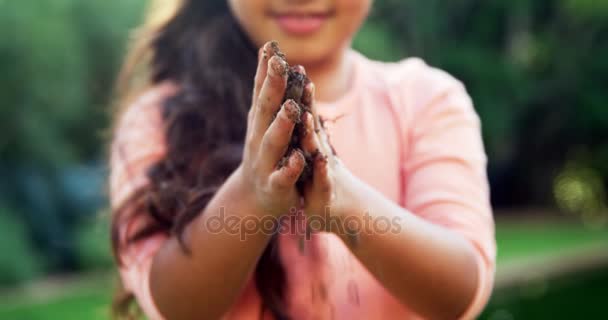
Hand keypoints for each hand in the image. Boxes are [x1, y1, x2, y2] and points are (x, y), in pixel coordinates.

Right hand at [238, 42, 304, 216]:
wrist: (254, 199)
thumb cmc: (266, 154)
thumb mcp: (265, 124)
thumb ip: (271, 96)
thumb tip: (272, 58)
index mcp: (260, 123)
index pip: (262, 92)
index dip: (265, 70)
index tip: (270, 46)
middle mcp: (258, 139)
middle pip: (265, 111)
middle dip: (271, 88)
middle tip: (278, 65)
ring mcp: (265, 163)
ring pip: (273, 142)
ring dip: (281, 125)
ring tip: (291, 108)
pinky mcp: (275, 186)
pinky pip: (283, 176)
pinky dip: (290, 168)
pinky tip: (299, 158)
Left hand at [298, 80, 361, 232]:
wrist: (344, 210)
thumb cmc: (324, 178)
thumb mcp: (314, 150)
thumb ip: (310, 126)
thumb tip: (303, 98)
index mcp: (311, 142)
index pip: (304, 112)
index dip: (297, 90)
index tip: (290, 66)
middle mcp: (319, 151)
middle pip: (311, 124)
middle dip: (306, 102)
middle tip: (300, 78)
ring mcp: (324, 170)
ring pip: (317, 149)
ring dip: (312, 132)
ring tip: (307, 115)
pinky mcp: (326, 193)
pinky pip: (324, 180)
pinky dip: (323, 170)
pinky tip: (322, 160)